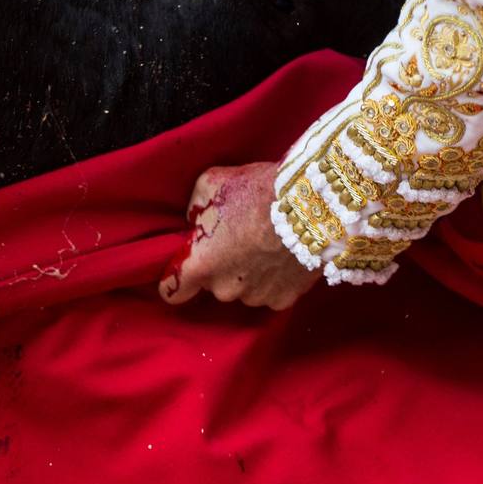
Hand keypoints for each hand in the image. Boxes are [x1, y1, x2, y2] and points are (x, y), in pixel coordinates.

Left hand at [160, 161, 318, 309]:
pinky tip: (284, 256)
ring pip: (244, 290)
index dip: (178, 280)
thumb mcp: (210, 184)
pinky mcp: (284, 299)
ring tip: (267, 245)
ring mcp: (256, 297)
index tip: (189, 267)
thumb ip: (194, 209)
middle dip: (222, 267)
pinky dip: (276, 280)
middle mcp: (225, 289)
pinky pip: (272, 293)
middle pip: (214, 285)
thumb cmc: (256, 191)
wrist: (310, 204)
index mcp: (201, 266)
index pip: (172, 291)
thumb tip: (197, 222)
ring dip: (250, 274)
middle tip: (241, 239)